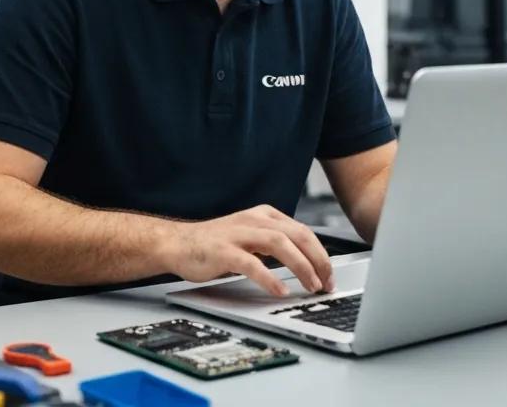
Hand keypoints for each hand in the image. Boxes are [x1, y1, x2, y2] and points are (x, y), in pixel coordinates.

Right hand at [162, 205, 334, 297]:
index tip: (329, 274)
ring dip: (301, 266)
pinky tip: (280, 291)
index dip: (321, 253)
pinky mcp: (223, 251)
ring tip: (311, 285)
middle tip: (327, 282)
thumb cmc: (214, 244)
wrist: (176, 244)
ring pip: (280, 244)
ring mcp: (238, 234)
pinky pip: (252, 264)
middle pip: (297, 235)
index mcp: (264, 215)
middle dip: (318, 260)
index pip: (303, 231)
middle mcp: (253, 220)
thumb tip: (306, 261)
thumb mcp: (250, 236)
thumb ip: (274, 242)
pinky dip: (270, 278)